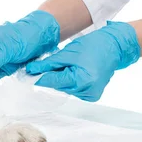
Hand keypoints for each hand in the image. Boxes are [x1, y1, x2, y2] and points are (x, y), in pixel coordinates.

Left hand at [26, 21, 140, 101]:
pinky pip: (73, 89)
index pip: (52, 82)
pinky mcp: (91, 96)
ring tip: (65, 65)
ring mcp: (90, 96)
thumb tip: (31, 70)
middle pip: (57, 86)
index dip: (38, 77)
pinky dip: (69, 81)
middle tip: (42, 66)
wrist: (115, 47)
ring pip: (64, 88)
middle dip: (49, 76)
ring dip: (60, 78)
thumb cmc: (93, 46)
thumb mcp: (67, 53)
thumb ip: (48, 64)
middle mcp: (86, 92)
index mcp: (81, 81)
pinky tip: (73, 71)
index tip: (26, 75)